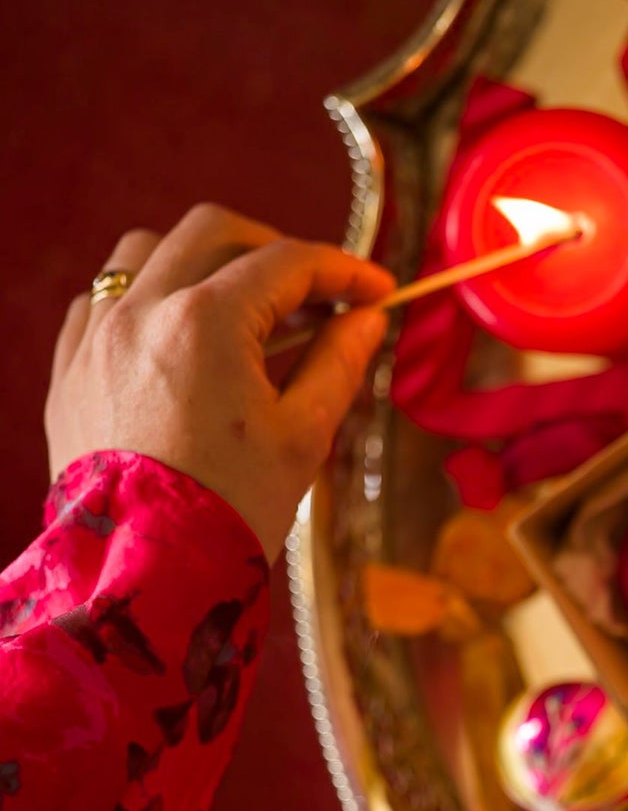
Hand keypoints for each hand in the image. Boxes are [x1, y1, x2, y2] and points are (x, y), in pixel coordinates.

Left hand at [47, 204, 392, 560]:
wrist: (142, 577)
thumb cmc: (228, 510)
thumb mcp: (302, 437)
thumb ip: (337, 363)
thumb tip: (366, 319)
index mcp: (205, 321)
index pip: (288, 264)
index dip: (343, 269)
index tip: (376, 290)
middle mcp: (140, 311)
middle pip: (213, 233)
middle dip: (272, 250)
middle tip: (313, 290)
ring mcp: (95, 337)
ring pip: (144, 253)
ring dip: (198, 262)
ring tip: (238, 307)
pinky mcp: (68, 371)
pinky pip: (100, 302)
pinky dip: (143, 300)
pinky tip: (175, 339)